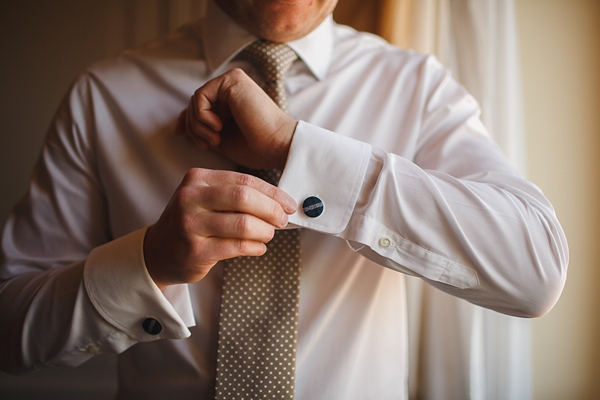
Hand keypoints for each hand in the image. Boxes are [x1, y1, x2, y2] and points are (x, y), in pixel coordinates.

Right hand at [143, 168, 296, 288]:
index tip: (289, 204)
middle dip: (271, 210)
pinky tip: (258, 247)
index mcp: (197, 179)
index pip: (244, 181)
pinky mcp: (195, 250)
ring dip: (265, 231)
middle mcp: (190, 198)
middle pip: (244, 198)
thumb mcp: (207, 198)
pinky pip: (236, 247)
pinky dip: (255, 247)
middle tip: (282, 220)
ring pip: (243, 224)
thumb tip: (280, 201)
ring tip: (268, 235)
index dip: (273, 193)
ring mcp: (190, 225)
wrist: (159, 250)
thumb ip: (237, 194)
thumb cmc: (193, 221)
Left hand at [175, 68, 297, 169]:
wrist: (276, 146)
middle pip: (194, 102)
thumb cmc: (256, 147)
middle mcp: (232, 87)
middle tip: (207, 144)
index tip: (179, 134)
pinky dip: (202, 116)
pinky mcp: (233, 80)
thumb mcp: (221, 139)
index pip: (199, 104)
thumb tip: (180, 126)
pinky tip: (218, 128)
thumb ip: (203, 129)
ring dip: (198, 125)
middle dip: (193, 127)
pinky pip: (200, 96)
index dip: (185, 119)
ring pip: (195, 100)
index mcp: (232, 100)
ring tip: (215, 139)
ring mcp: (233, 81)